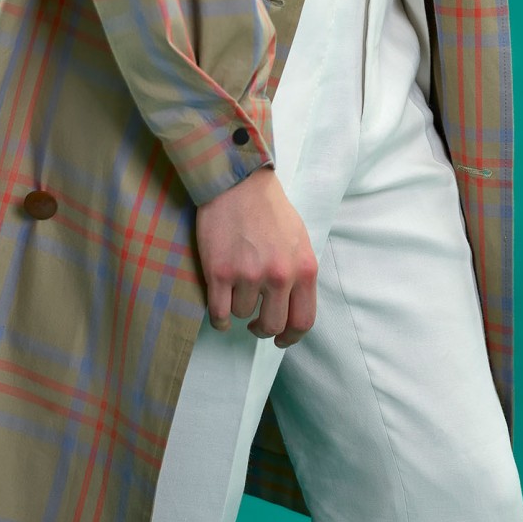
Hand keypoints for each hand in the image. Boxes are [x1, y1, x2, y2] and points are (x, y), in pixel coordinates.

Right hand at [195, 164, 317, 346]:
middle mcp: (280, 276)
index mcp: (304, 269)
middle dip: (263, 328)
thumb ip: (299, 273)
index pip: (303, 320)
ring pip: (242, 314)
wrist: (238, 183)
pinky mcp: (220, 273)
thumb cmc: (269, 208)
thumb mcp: (299, 240)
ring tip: (236, 288)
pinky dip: (218, 319)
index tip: (282, 338)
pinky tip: (219, 311)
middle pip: (272, 325)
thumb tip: (293, 305)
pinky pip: (219, 314)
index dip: (291, 337)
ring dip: (238, 307)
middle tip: (255, 324)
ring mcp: (249, 276)